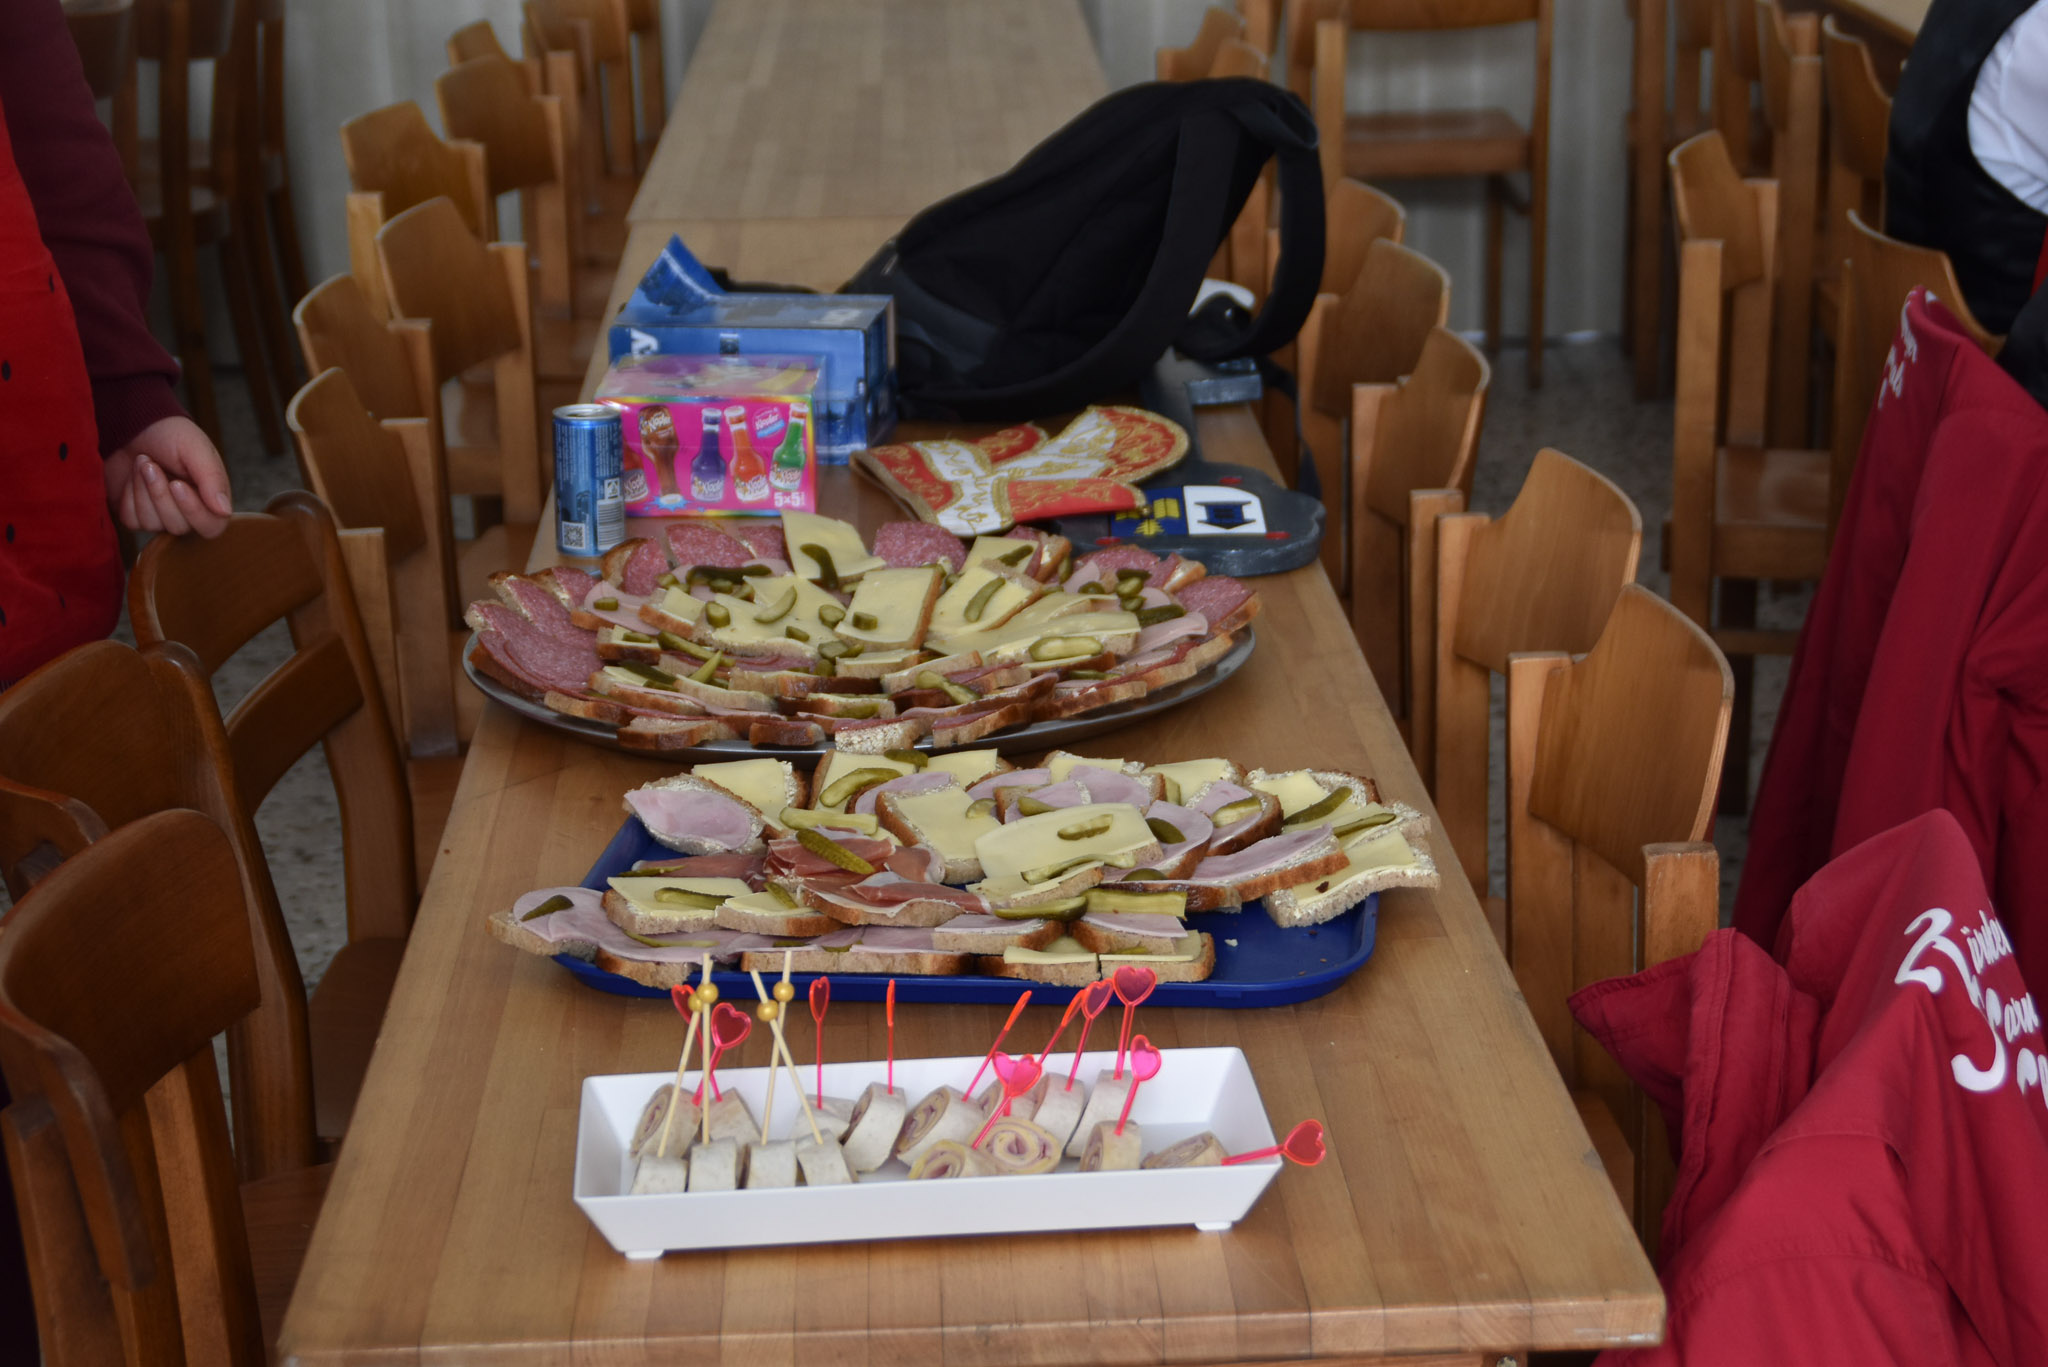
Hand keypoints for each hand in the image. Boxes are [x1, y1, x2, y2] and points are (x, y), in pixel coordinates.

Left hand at [103, 416, 233, 537]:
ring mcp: (160, 517)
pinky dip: (128, 496)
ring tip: (142, 464)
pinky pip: (132, 520)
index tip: (176, 483)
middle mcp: (188, 512)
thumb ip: (212, 479)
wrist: (132, 425)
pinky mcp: (136, 516)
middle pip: (178, 527)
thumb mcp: (195, 449)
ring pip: (152, 524)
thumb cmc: (170, 435)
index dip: (193, 510)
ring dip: (142, 491)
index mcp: (211, 498)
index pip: (211, 527)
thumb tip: (225, 511)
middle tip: (150, 464)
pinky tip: (133, 477)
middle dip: (160, 494)